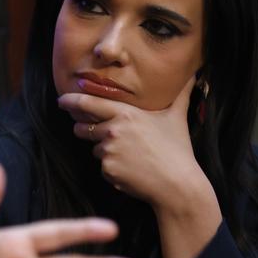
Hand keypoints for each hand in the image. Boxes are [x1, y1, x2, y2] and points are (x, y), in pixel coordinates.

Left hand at [59, 76, 209, 211]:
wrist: (176, 184)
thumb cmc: (177, 149)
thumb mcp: (176, 116)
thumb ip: (180, 93)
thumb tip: (196, 72)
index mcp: (125, 113)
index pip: (88, 103)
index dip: (71, 101)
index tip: (61, 101)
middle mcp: (112, 130)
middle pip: (83, 127)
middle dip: (85, 129)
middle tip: (102, 134)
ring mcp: (108, 151)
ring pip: (94, 148)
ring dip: (104, 150)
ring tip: (130, 155)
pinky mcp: (107, 170)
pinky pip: (102, 166)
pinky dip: (112, 168)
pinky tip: (131, 169)